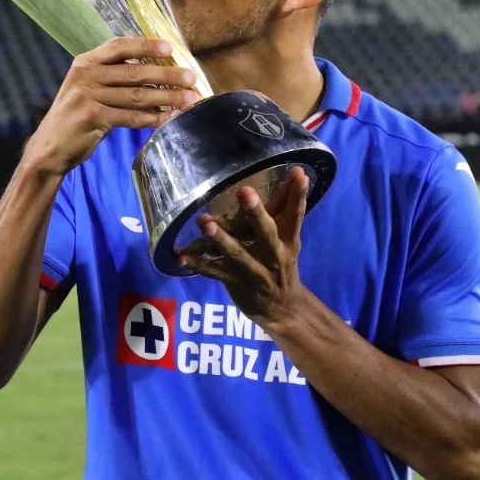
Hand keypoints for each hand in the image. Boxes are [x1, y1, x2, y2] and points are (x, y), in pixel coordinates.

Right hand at [24, 37, 198, 175]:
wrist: (49, 148)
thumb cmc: (76, 117)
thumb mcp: (88, 88)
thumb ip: (113, 77)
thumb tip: (158, 72)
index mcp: (85, 62)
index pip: (119, 46)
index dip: (146, 45)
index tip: (170, 47)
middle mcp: (84, 75)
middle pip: (134, 71)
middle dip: (167, 75)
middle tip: (192, 78)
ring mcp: (86, 96)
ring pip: (136, 95)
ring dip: (167, 98)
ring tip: (190, 100)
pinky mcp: (91, 117)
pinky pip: (130, 116)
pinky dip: (153, 118)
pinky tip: (170, 118)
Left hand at [177, 167, 310, 328]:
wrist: (282, 308)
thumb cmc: (283, 262)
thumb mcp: (289, 237)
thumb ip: (289, 205)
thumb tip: (298, 170)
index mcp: (288, 240)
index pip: (296, 215)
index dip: (298, 195)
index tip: (298, 174)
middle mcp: (273, 255)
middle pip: (266, 232)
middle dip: (256, 213)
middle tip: (244, 191)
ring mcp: (253, 270)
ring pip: (236, 253)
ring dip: (220, 238)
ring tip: (204, 221)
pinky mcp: (235, 281)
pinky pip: (213, 271)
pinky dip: (197, 263)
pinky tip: (181, 255)